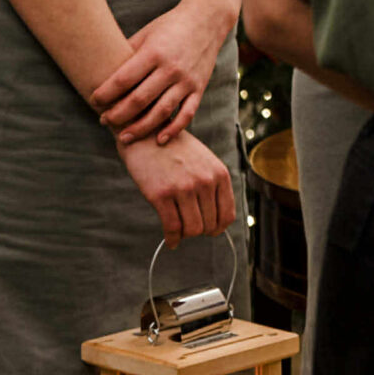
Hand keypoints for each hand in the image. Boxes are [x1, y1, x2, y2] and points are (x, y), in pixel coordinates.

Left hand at [93, 0, 234, 145]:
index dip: (105, 93)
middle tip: (104, 121)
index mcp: (154, 52)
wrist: (207, 19)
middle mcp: (171, 68)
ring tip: (123, 137)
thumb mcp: (146, 33)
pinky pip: (186, 113)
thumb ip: (127, 54)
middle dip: (117, 114)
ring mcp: (187, 80)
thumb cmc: (170, 25)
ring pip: (161, 112)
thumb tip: (102, 72)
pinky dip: (174, 129)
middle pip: (139, 100)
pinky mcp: (199, 88)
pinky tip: (159, 140)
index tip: (94, 100)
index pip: (123, 79)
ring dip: (140, 128)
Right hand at [117, 129, 236, 244]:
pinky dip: (172, 238)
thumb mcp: (204, 160)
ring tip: (179, 230)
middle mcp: (205, 181)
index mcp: (219, 173)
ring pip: (192, 229)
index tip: (208, 230)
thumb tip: (218, 221)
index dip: (217, 228)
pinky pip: (172, 227)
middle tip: (189, 227)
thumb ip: (213, 185)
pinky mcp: (161, 194)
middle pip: (209, 226)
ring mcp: (183, 188)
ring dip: (185, 234)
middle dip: (199, 231)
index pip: (227, 215)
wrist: (146, 133)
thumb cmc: (175, 149)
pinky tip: (170, 240)